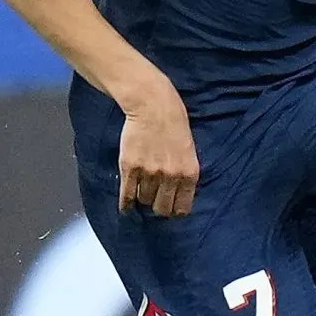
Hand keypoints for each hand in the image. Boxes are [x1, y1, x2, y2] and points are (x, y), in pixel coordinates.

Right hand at [116, 87, 198, 216]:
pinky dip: (126, 204)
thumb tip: (177, 195)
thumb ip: (184, 173)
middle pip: (162, 208)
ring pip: (144, 200)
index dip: (174, 210)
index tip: (169, 208)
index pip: (182, 208)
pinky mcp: (130, 167)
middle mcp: (171, 176)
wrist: (152, 105)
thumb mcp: (189, 150)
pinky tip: (126, 206)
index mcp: (189, 173)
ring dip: (143, 198)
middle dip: (158, 207)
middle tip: (154, 201)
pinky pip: (127, 195)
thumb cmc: (173, 123)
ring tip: (142, 191)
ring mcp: (150, 173)